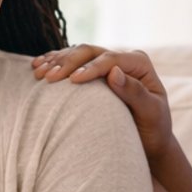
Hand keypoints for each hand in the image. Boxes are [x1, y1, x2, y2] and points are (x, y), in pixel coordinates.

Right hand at [32, 45, 176, 164]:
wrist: (150, 140)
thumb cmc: (153, 130)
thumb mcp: (151, 113)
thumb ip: (135, 93)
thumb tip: (114, 73)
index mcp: (139, 64)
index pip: (111, 59)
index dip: (90, 68)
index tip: (72, 80)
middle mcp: (122, 59)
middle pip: (90, 51)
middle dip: (68, 62)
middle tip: (49, 78)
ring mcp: (106, 64)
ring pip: (77, 53)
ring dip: (56, 61)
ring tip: (39, 73)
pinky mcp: (94, 72)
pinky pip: (71, 62)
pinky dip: (54, 63)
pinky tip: (38, 67)